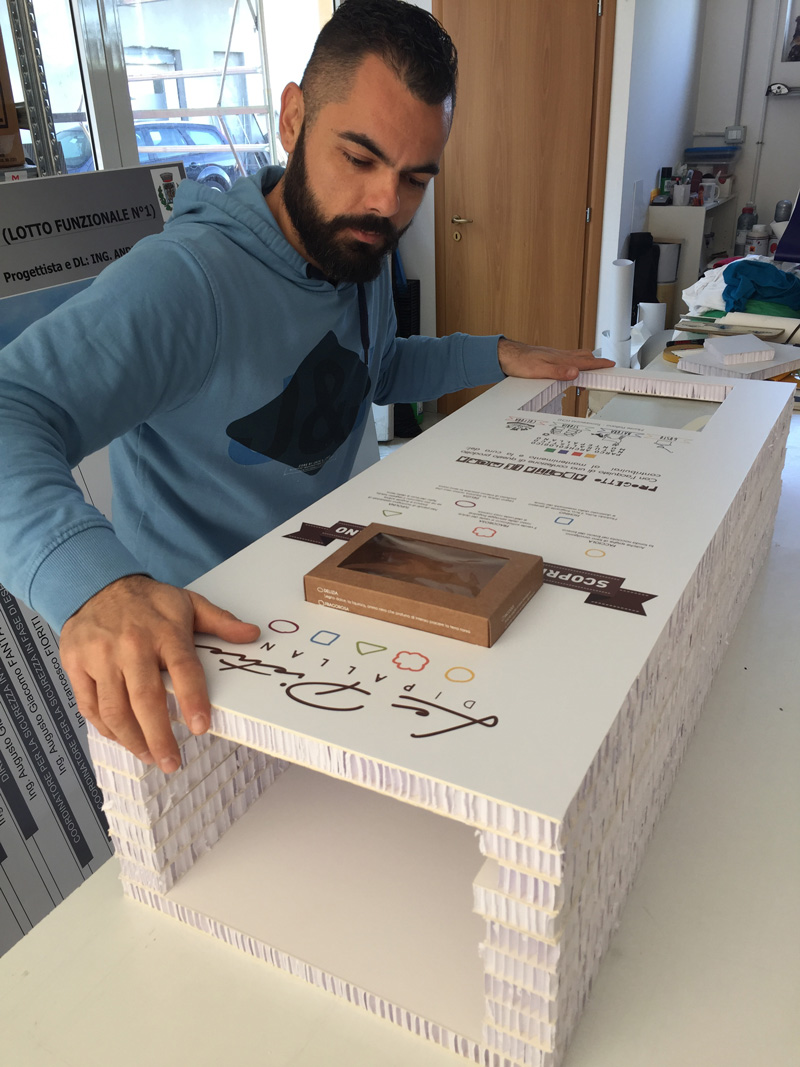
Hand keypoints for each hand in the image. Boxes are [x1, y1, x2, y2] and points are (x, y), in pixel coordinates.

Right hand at [60, 575, 259, 773]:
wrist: (96, 584)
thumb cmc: (148, 601)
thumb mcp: (188, 602)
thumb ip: (220, 621)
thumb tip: (252, 635)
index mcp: (165, 631)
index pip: (183, 669)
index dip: (193, 699)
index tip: (200, 727)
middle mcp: (132, 645)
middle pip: (146, 698)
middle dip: (159, 737)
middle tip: (172, 763)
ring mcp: (101, 656)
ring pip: (115, 708)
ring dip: (132, 740)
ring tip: (149, 757)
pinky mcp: (77, 664)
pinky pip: (90, 705)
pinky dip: (105, 728)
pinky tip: (122, 738)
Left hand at [498, 338, 614, 378]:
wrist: (505, 355)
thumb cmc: (519, 362)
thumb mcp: (539, 371)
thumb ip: (558, 372)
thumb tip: (575, 372)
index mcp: (560, 359)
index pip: (584, 362)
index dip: (599, 364)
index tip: (611, 364)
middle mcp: (559, 356)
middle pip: (584, 357)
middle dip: (596, 362)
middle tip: (605, 367)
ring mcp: (554, 356)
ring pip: (576, 356)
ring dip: (586, 361)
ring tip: (593, 366)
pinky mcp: (547, 357)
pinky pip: (567, 358)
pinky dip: (575, 361)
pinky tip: (571, 365)